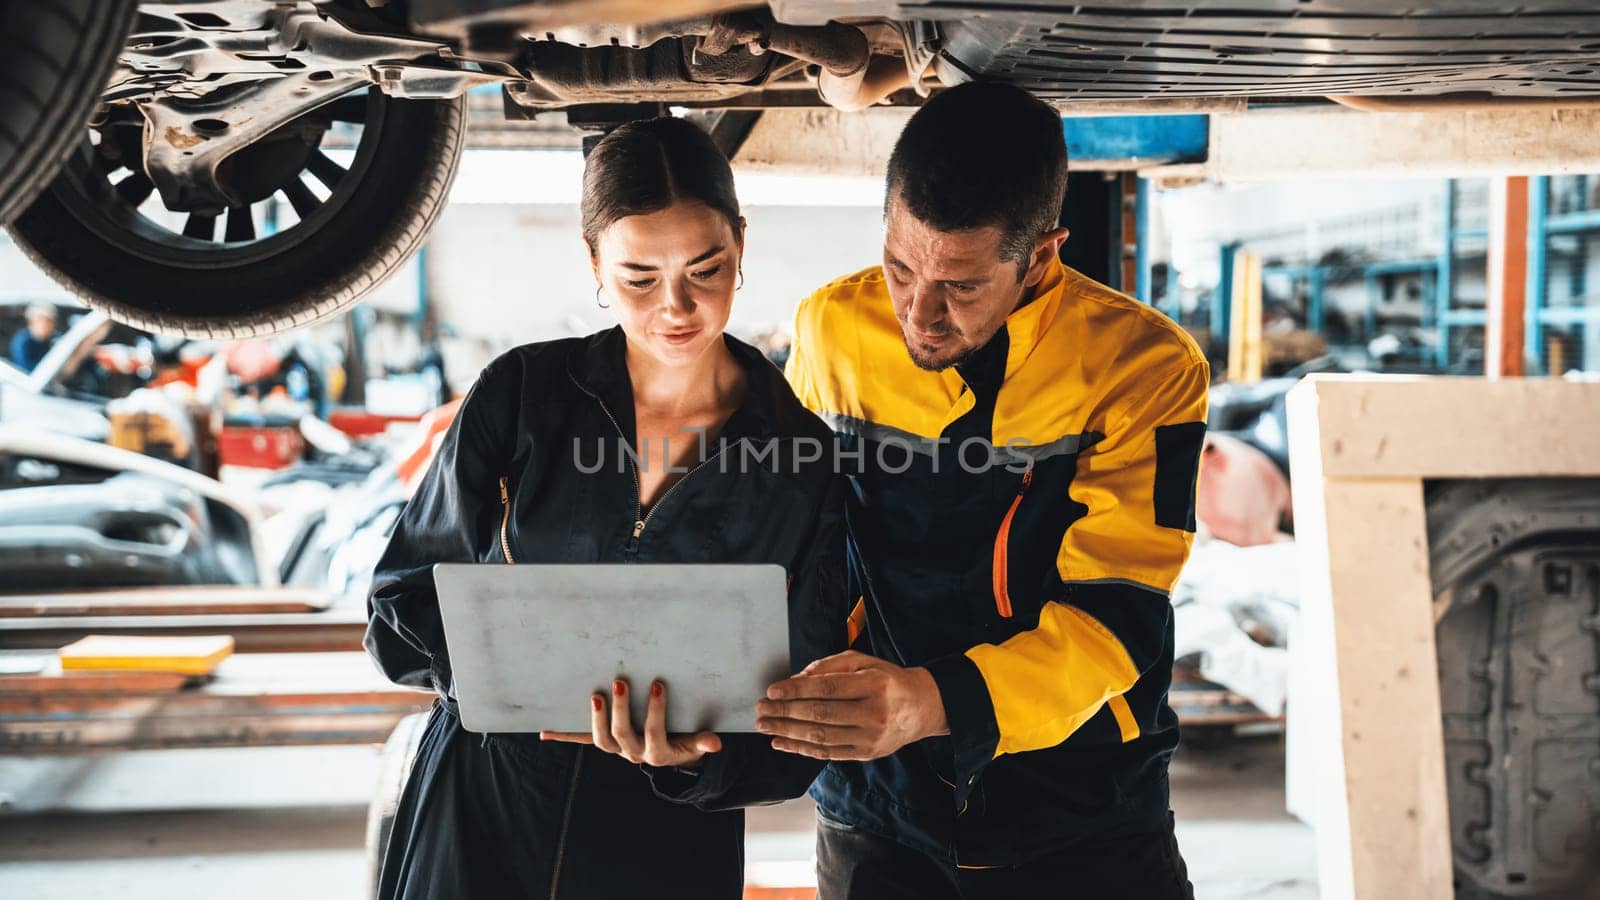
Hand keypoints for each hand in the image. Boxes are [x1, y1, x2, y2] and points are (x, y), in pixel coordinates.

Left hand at [540, 678, 721, 767]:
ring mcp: (617, 749)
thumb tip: (716, 743)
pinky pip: (581, 741)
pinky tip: (544, 732)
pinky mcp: (605, 743)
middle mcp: (634, 753)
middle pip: (622, 736)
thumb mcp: (695, 744)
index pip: (655, 732)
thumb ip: (702, 743)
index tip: (657, 684)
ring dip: (595, 720)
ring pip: (602, 741)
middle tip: (620, 682)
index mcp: (658, 753)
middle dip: (620, 710)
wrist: (671, 757)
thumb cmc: (685, 743)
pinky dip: (563, 737)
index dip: (654, 710)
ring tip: (596, 695)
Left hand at [754, 650, 947, 760]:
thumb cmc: (887, 680)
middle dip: (785, 712)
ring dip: (787, 732)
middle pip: (820, 715)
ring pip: (820, 737)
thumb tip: (797, 679)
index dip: (796, 690)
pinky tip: (781, 742)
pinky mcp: (865, 755)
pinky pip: (827, 754)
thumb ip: (830, 666)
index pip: (827, 688)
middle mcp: (874, 713)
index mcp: (874, 685)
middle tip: (761, 709)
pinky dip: (800, 749)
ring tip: (765, 726)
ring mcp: (870, 738)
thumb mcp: (864, 662)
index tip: (772, 691)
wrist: (921, 708)